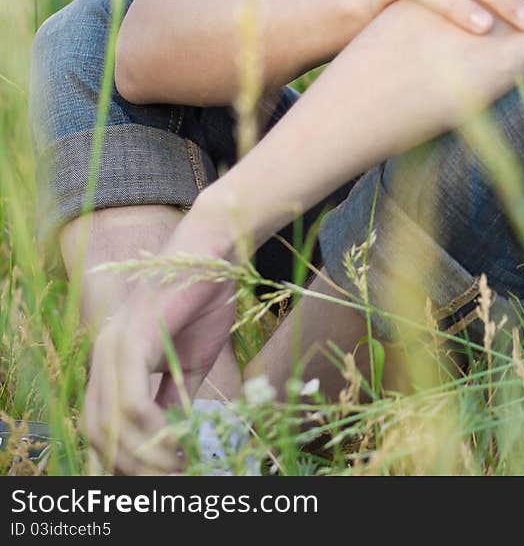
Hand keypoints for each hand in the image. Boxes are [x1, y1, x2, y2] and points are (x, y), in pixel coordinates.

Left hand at [82, 204, 237, 475]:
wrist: (218, 251)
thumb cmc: (206, 297)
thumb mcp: (189, 361)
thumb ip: (173, 397)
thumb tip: (170, 440)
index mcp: (112, 358)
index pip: (101, 424)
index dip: (127, 458)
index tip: (165, 474)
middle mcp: (103, 353)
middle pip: (98, 433)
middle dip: (132, 466)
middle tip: (172, 478)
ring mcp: (114, 345)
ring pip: (112, 424)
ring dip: (146, 456)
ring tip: (179, 465)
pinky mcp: (133, 339)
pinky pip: (131, 402)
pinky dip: (152, 431)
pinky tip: (177, 441)